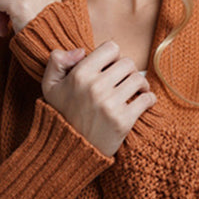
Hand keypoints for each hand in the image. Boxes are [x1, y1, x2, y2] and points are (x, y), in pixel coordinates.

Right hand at [41, 41, 156, 156]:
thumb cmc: (62, 115)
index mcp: (79, 75)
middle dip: (128, 70)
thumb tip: (82, 50)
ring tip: (135, 91)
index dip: (113, 56)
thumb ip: (57, 60)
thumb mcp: (50, 86)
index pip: (111, 48)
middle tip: (124, 81)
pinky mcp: (123, 121)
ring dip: (141, 84)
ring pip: (139, 79)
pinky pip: (147, 100)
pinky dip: (149, 99)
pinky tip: (143, 102)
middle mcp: (95, 87)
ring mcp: (110, 105)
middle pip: (128, 63)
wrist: (68, 151)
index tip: (111, 67)